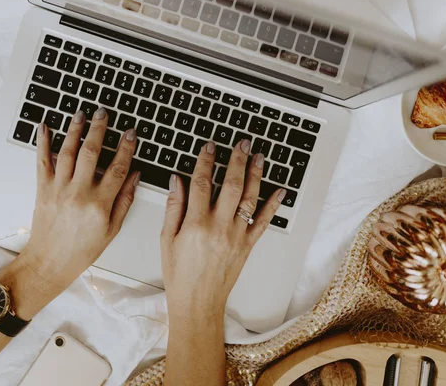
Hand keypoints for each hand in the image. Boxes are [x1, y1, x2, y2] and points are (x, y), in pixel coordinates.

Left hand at [21, 108, 138, 294]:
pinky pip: (42, 161)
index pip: (117, 168)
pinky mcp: (43, 189)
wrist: (50, 262)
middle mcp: (79, 193)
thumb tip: (135, 176)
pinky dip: (43, 142)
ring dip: (75, 130)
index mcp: (100, 204)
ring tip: (81, 114)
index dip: (126, 148)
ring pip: (68, 152)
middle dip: (99, 129)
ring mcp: (59, 189)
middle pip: (91, 153)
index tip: (131, 133)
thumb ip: (124, 200)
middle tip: (104, 113)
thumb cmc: (81, 250)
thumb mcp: (112, 229)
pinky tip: (45, 127)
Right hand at [160, 140, 284, 320]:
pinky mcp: (247, 246)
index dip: (206, 161)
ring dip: (256, 175)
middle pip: (231, 186)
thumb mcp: (166, 239)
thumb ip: (173, 207)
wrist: (198, 302)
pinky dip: (273, 206)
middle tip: (242, 144)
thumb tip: (177, 181)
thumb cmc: (179, 274)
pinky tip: (279, 191)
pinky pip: (263, 222)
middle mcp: (219, 227)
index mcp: (195, 224)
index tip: (209, 147)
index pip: (202, 183)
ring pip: (250, 199)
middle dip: (237, 161)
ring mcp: (236, 236)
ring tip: (259, 157)